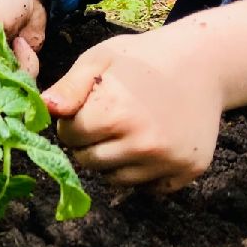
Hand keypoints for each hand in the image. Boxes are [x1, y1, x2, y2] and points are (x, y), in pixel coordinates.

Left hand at [42, 20, 224, 192]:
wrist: (201, 64)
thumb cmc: (141, 59)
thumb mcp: (99, 60)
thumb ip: (68, 87)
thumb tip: (45, 109)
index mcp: (115, 112)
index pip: (69, 136)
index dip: (70, 122)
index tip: (84, 109)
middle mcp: (143, 142)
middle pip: (89, 161)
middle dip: (87, 143)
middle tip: (104, 121)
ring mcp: (168, 159)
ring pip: (115, 179)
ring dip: (111, 161)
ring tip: (125, 131)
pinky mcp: (189, 171)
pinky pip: (148, 188)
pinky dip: (141, 173)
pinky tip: (146, 146)